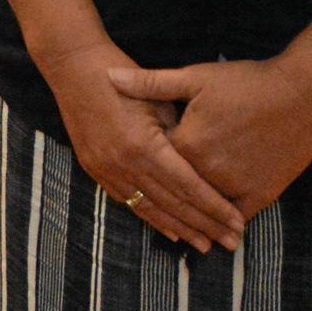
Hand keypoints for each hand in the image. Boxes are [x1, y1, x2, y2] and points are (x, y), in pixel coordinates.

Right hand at [38, 40, 243, 251]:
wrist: (73, 65)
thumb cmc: (123, 74)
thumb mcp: (159, 100)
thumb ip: (179, 137)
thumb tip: (203, 168)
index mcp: (145, 145)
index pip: (189, 187)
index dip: (215, 208)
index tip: (239, 222)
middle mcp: (124, 163)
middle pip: (173, 204)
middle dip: (205, 225)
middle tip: (232, 242)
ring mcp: (106, 168)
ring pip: (150, 208)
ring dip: (180, 229)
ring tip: (205, 245)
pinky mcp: (93, 167)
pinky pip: (127, 200)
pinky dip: (151, 217)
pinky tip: (170, 230)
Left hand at [113, 58, 311, 218]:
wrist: (303, 96)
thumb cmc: (246, 83)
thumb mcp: (194, 78)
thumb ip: (150, 84)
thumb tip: (108, 77)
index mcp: (185, 144)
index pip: (153, 159)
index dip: (143, 159)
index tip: (127, 163)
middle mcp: (208, 171)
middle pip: (176, 188)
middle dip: (162, 198)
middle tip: (142, 206)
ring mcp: (236, 185)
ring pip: (205, 206)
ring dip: (193, 219)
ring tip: (183, 233)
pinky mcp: (262, 193)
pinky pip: (237, 214)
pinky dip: (226, 220)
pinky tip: (219, 230)